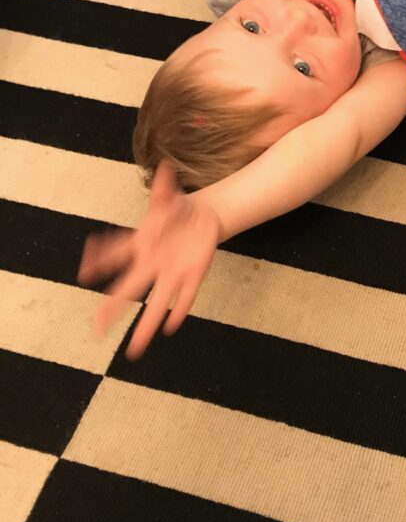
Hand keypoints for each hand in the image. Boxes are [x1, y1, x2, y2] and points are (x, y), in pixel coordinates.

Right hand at [78, 161, 222, 358]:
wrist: (205, 218)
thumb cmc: (179, 210)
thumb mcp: (171, 199)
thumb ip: (165, 190)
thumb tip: (163, 169)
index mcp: (143, 244)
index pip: (118, 253)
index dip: (102, 260)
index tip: (84, 274)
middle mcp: (153, 264)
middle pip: (129, 289)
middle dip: (113, 308)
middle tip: (95, 328)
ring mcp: (172, 273)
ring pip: (156, 303)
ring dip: (145, 326)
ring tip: (134, 352)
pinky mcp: (192, 275)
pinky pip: (185, 295)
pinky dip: (180, 308)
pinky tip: (171, 325)